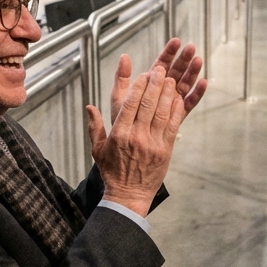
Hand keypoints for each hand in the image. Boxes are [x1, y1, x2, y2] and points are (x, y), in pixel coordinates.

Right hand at [87, 67, 185, 216]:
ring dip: (168, 94)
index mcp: (119, 134)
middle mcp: (136, 137)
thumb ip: (95, 127)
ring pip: (162, 112)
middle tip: (160, 71)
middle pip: (148, 104)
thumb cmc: (112, 172)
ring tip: (170, 80)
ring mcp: (152, 143)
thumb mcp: (98, 150)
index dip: (138, 87)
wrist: (129, 195)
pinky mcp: (165, 150)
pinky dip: (176, 110)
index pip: (130, 104)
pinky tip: (177, 99)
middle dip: (155, 84)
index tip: (144, 74)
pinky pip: (173, 126)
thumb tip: (89, 107)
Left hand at [109, 39, 206, 124]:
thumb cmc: (121, 124)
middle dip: (183, 59)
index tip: (176, 42)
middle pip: (175, 72)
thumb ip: (121, 79)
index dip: (168, 53)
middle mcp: (161, 92)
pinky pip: (189, 104)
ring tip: (198, 61)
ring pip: (184, 85)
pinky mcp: (178, 115)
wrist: (128, 149)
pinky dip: (197, 94)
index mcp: (148, 84)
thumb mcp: (118, 100)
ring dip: (192, 73)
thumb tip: (124, 56)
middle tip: (191, 48)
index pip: (160, 64)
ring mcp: (171, 103)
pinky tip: (203, 83)